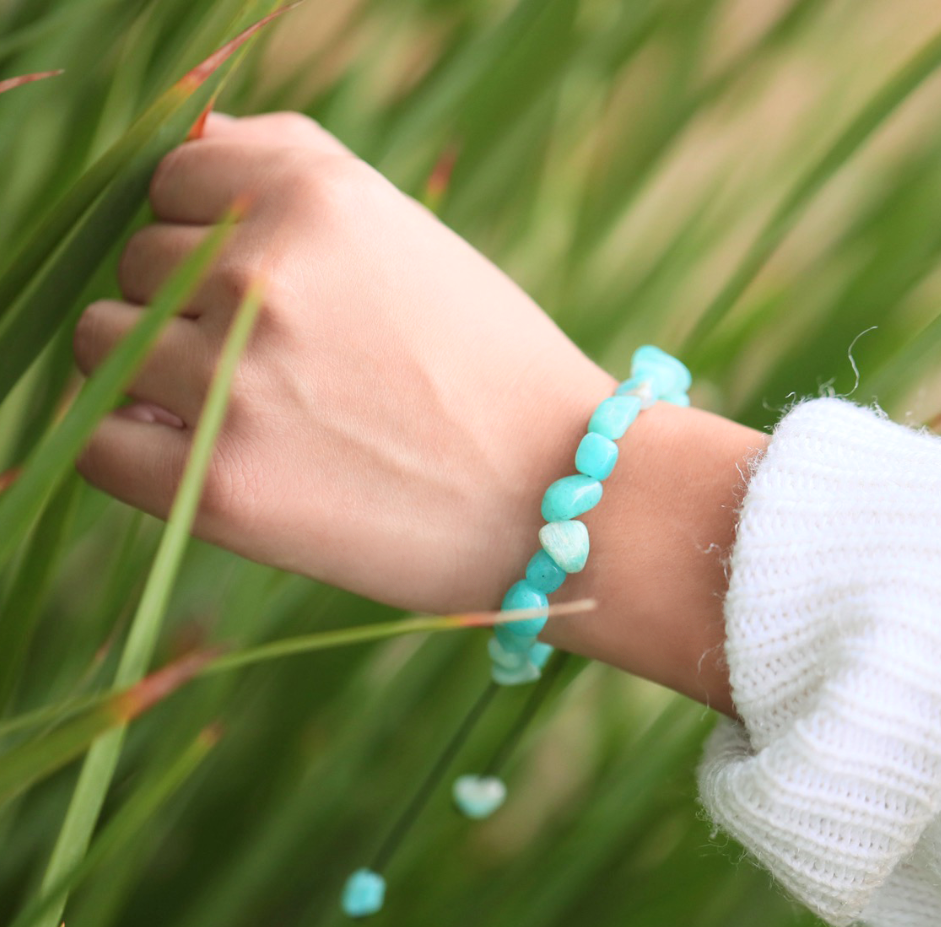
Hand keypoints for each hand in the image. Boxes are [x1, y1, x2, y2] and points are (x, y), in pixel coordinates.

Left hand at [74, 111, 613, 613]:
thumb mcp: (412, 240)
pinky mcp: (224, 484)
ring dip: (162, 376)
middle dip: (195, 312)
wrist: (565, 497)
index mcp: (317, 194)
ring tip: (263, 418)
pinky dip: (138, 449)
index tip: (267, 294)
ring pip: (103, 346)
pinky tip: (210, 459)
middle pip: (138, 266)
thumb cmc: (492, 373)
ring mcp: (238, 379)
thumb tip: (193, 140)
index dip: (211, 240)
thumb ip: (295, 171)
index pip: (173, 182)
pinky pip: (100, 442)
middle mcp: (265, 271)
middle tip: (294, 374)